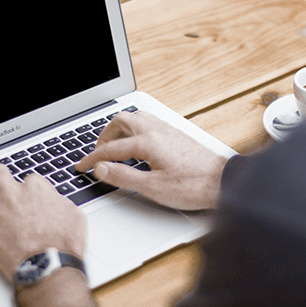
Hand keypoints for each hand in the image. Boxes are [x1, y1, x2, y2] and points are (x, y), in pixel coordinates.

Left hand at [0, 164, 85, 280]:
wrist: (49, 268)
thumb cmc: (64, 245)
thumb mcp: (75, 216)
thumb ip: (60, 202)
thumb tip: (54, 200)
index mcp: (35, 189)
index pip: (27, 178)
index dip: (28, 190)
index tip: (29, 199)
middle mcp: (13, 195)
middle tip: (0, 187)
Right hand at [76, 112, 227, 209]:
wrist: (223, 182)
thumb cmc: (193, 186)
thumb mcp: (152, 188)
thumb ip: (123, 177)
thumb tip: (102, 169)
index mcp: (148, 142)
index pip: (111, 148)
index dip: (92, 159)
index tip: (82, 166)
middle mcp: (156, 130)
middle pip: (120, 121)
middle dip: (104, 136)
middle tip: (97, 154)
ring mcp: (167, 129)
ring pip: (135, 118)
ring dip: (119, 130)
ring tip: (113, 147)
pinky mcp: (175, 134)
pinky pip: (147, 122)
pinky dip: (134, 130)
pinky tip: (136, 144)